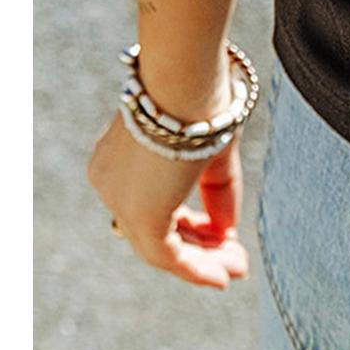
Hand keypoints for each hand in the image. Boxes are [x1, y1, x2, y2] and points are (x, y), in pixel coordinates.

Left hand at [87, 111, 249, 288]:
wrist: (186, 76)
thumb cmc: (201, 95)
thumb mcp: (212, 144)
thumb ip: (217, 188)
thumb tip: (226, 229)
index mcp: (120, 159)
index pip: (152, 203)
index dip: (189, 221)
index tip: (221, 231)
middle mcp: (112, 183)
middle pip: (154, 229)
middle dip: (199, 246)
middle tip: (234, 257)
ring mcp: (120, 200)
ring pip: (160, 248)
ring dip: (203, 261)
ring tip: (238, 266)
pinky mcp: (139, 215)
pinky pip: (167, 256)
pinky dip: (196, 269)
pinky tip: (223, 274)